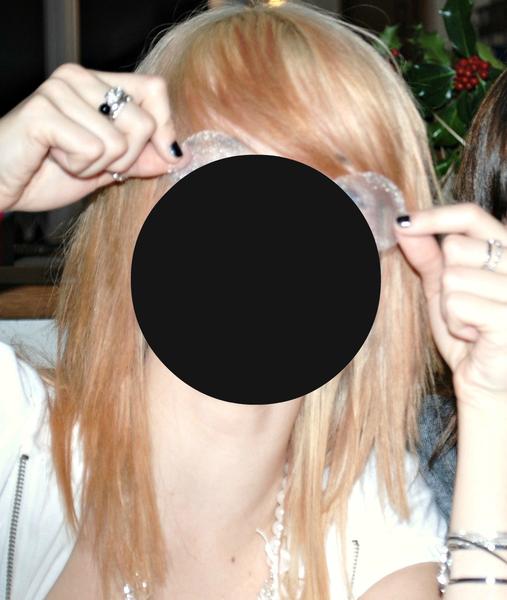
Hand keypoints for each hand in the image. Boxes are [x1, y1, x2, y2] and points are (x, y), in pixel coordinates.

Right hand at [0, 63, 187, 211]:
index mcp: (96, 84)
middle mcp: (78, 78)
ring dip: (96, 166)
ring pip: (118, 142)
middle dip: (125, 158)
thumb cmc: (47, 172)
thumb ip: (139, 158)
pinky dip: (77, 167)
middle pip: (143, 122)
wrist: (4, 185)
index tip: (166, 155)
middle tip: (93, 162)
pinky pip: (91, 150)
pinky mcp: (42, 112)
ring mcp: (58, 91)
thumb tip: (177, 156)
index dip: (167, 126)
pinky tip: (54, 158)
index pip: (154, 89)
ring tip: (67, 159)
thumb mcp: (105, 167)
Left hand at [395, 203, 506, 410]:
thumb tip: (404, 226)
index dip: (435, 216)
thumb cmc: (470, 335)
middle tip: (462, 306)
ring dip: (449, 306)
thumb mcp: (444, 290)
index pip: (472, 216)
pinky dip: (455, 323)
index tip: (403, 223)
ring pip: (453, 276)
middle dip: (445, 279)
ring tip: (469, 324)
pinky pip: (457, 303)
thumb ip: (429, 257)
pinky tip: (474, 336)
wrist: (489, 382)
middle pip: (456, 246)